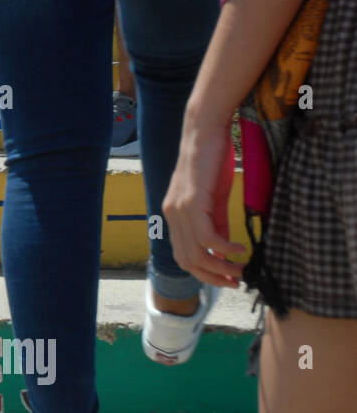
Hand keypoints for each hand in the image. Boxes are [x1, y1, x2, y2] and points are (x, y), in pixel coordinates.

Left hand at [162, 120, 245, 287]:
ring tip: (241, 267)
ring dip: (221, 267)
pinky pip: (205, 236)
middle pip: (186, 260)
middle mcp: (171, 215)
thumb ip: (216, 223)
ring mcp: (179, 209)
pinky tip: (239, 249)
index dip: (204, 273)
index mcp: (174, 216)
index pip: (183, 256)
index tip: (228, 280)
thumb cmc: (212, 162)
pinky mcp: (192, 201)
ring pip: (196, 252)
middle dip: (212, 277)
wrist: (205, 131)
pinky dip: (223, 248)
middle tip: (237, 281)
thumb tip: (223, 250)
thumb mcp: (215, 199)